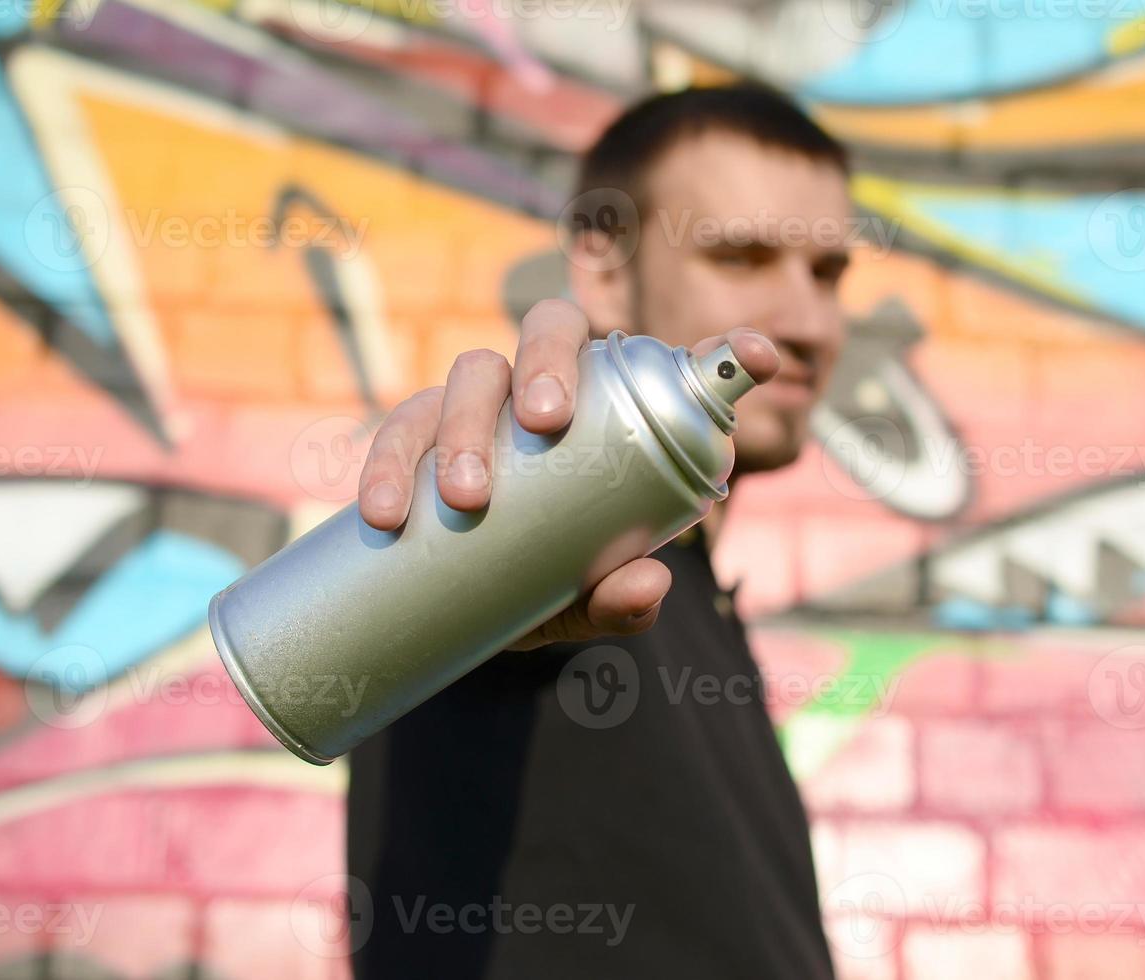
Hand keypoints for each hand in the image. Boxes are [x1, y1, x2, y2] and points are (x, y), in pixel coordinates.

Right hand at [357, 299, 779, 650]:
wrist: (458, 615)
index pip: (667, 370)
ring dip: (464, 424)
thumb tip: (646, 585)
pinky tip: (383, 511)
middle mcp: (546, 390)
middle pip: (551, 329)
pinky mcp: (415, 436)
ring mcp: (479, 406)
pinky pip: (397, 429)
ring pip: (471, 372)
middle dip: (549, 364)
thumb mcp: (584, 604)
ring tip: (464, 497)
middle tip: (546, 424)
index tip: (761, 358)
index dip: (723, 354)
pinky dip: (386, 464)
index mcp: (609, 414)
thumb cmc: (543, 588)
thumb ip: (620, 603)